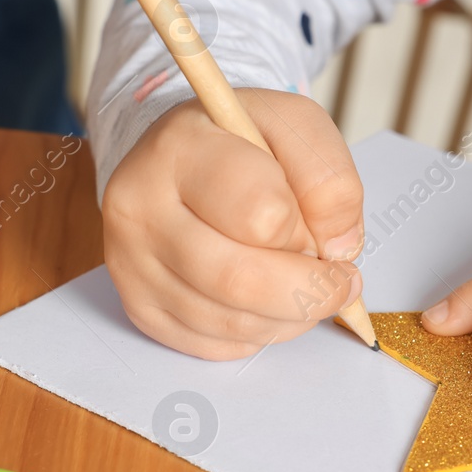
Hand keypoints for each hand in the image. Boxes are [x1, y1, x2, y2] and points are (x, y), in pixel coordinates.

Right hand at [102, 88, 365, 359]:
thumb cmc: (237, 141)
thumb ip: (329, 178)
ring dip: (289, 317)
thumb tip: (338, 248)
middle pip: (239, 281)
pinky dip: (257, 333)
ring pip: (230, 321)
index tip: (322, 230)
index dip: (306, 230)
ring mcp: (131, 263)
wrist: (175, 158)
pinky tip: (267, 303)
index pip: (260, 212)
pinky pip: (212, 344)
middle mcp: (140, 207)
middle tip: (340, 284)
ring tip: (305, 287)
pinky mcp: (137, 305)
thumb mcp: (294, 126)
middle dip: (309, 292)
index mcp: (181, 148)